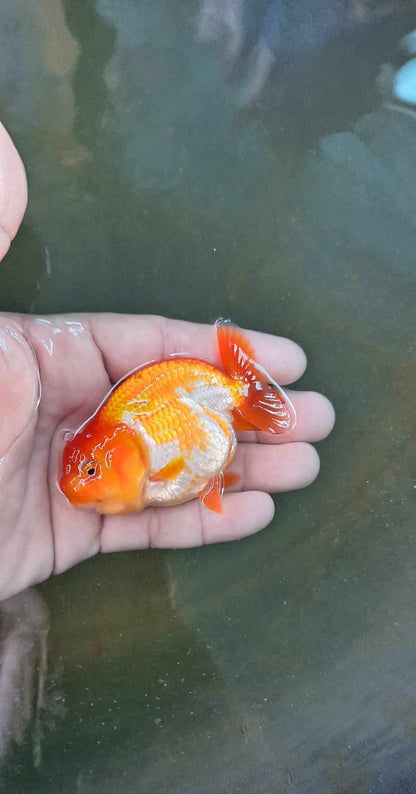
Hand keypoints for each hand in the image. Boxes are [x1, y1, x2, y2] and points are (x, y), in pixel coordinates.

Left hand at [0, 312, 333, 600]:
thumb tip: (7, 155)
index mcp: (46, 356)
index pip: (149, 345)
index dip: (219, 350)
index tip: (284, 360)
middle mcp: (66, 410)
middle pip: (174, 407)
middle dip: (248, 413)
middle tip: (314, 419)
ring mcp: (71, 474)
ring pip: (171, 468)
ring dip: (240, 467)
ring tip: (305, 466)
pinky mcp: (68, 534)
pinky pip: (146, 528)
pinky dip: (200, 523)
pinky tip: (253, 513)